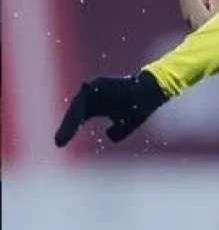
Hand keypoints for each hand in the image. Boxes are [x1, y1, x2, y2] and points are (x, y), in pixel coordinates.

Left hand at [54, 71, 168, 146]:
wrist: (150, 94)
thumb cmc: (139, 108)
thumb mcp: (126, 125)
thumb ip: (116, 132)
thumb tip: (108, 135)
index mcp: (97, 105)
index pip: (78, 118)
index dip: (69, 130)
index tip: (59, 144)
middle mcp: (92, 97)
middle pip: (75, 114)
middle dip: (66, 129)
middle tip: (58, 144)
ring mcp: (93, 89)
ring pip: (77, 108)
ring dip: (69, 124)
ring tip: (62, 138)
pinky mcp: (97, 85)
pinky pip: (83, 101)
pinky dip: (78, 113)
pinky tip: (73, 124)